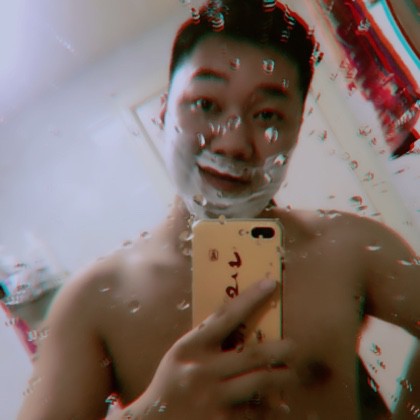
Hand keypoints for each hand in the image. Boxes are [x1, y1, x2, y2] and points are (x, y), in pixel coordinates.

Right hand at [129, 279, 296, 418]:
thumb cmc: (170, 381)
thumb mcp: (182, 354)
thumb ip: (207, 341)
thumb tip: (244, 326)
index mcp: (191, 346)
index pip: (226, 316)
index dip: (251, 298)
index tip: (271, 284)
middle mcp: (203, 370)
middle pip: (252, 354)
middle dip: (279, 349)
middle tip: (294, 345)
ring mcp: (213, 398)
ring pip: (259, 382)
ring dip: (282, 376)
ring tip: (293, 373)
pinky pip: (254, 411)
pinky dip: (270, 407)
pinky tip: (280, 404)